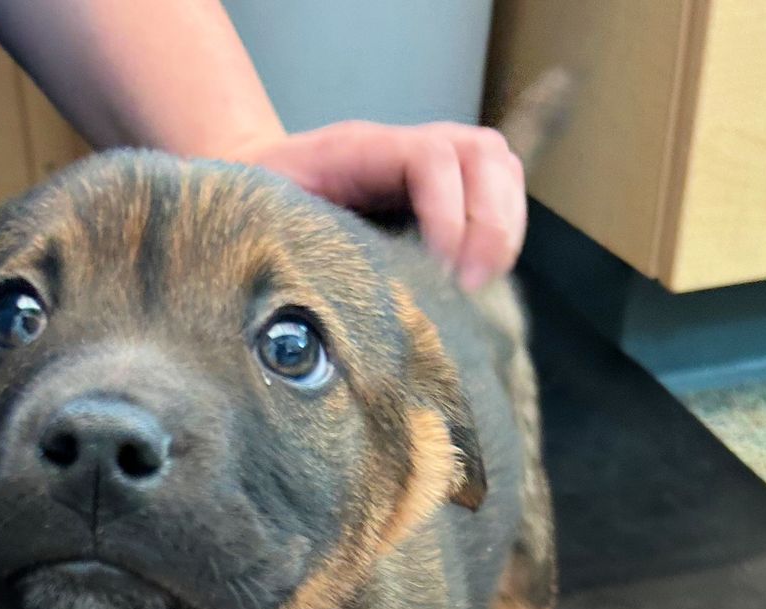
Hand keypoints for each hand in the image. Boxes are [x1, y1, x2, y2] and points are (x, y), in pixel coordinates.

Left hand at [234, 122, 526, 291]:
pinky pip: (499, 197)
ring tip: (484, 286)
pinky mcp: (448, 191)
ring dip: (505, 230)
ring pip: (502, 170)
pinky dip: (503, 236)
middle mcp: (409, 146)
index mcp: (362, 148)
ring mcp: (436, 163)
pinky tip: (484, 279)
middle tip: (471, 288)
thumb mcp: (268, 219)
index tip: (442, 273)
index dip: (448, 214)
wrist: (260, 183)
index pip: (432, 158)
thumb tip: (326, 305)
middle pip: (484, 155)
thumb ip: (300, 243)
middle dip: (489, 226)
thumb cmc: (262, 206)